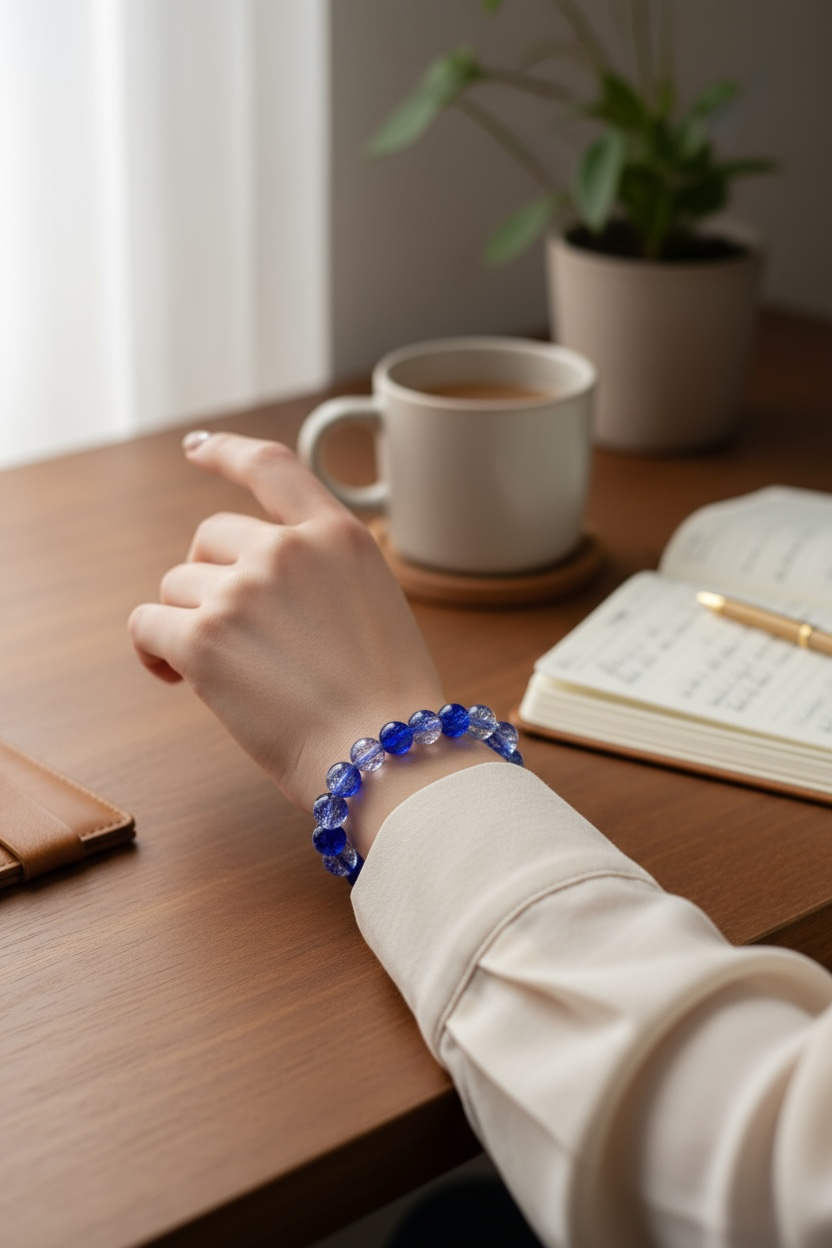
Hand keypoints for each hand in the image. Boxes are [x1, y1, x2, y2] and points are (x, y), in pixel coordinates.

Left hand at [129, 433, 444, 816]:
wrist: (387, 759)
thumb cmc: (388, 706)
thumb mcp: (375, 609)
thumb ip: (321, 580)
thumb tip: (253, 590)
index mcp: (340, 537)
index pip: (273, 466)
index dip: (227, 451)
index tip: (196, 448)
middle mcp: (290, 550)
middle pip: (208, 540)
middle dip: (207, 581)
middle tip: (226, 632)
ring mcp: (243, 589)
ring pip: (177, 587)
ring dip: (187, 623)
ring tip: (219, 673)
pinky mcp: (204, 637)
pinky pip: (148, 625)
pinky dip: (151, 650)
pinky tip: (173, 679)